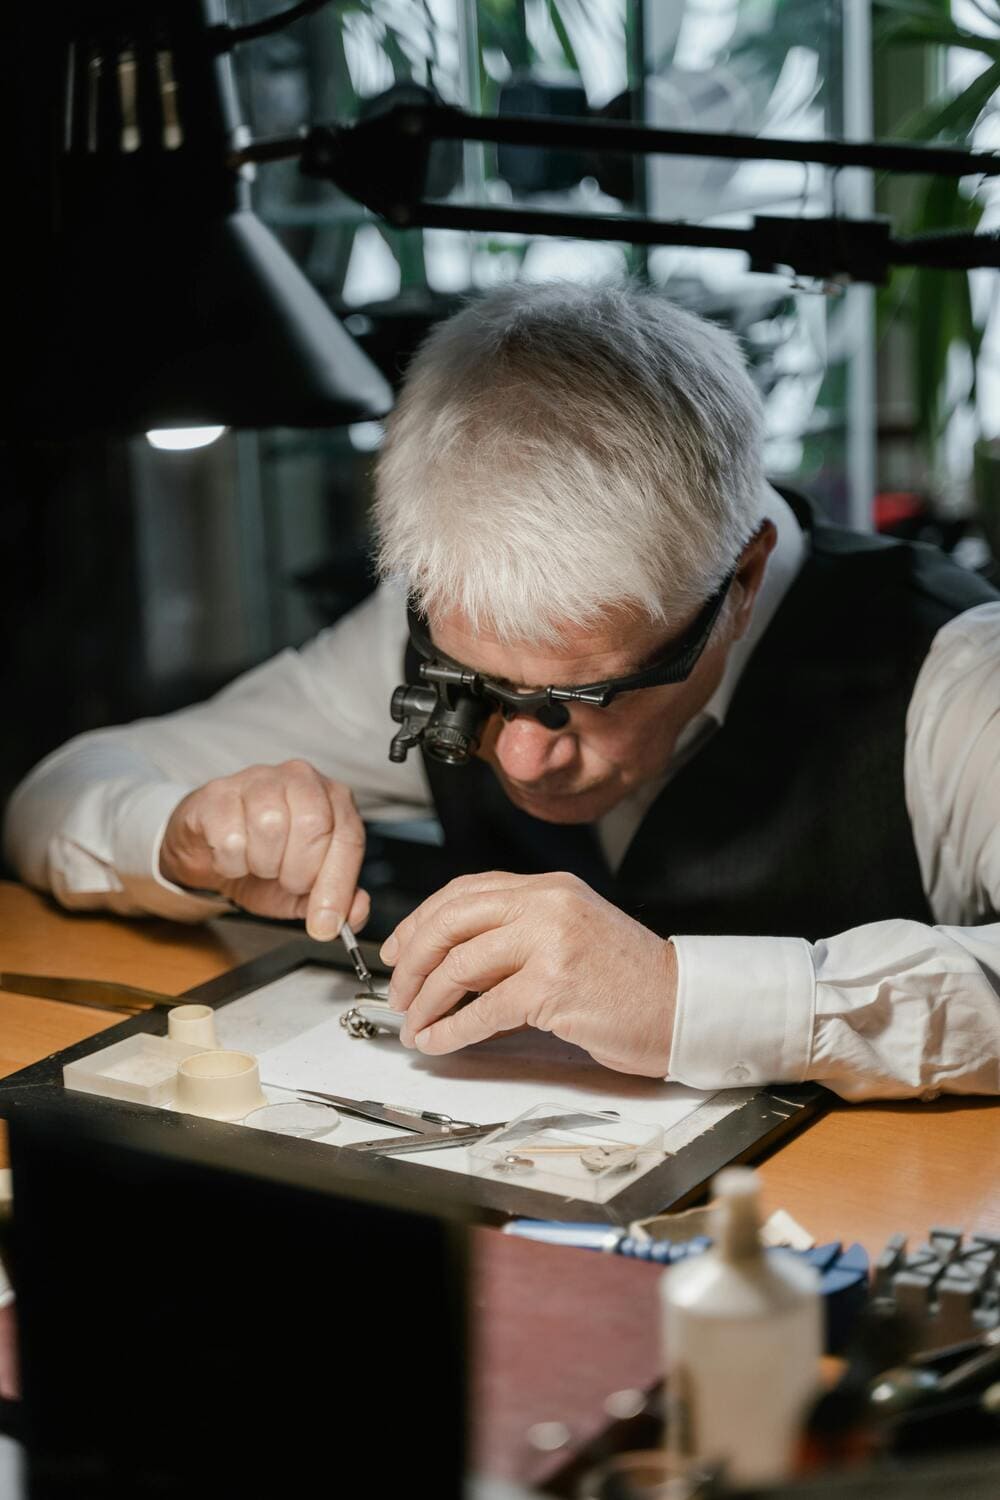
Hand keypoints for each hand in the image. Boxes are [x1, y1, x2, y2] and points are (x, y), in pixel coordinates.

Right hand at [160, 760, 367, 938]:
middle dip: (299, 871)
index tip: (325, 923)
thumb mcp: (305, 890)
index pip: (348, 837)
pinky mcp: (217, 793)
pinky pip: (230, 837)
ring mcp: (258, 780)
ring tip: (258, 864)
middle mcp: (300, 779)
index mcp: (333, 799)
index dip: (338, 885)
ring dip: (263, 864)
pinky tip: (232, 857)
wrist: (209, 852)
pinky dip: (230, 863)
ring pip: (271, 826)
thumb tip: (358, 911)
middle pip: (313, 825)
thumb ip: (337, 900)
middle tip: (285, 880)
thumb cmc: (264, 861)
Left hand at [379, 872, 675, 1075]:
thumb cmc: (628, 980)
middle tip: (399, 990)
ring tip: (414, 1023)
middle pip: (452, 920)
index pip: (465, 892)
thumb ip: (517, 937)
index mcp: (549, 887)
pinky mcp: (554, 985)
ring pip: (461, 965)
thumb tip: (452, 963)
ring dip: (427, 1000)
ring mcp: (551, 941)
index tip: (399, 949)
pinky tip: (439, 1042)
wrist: (682, 1005)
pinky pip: (484, 1008)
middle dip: (414, 958)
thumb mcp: (570, 935)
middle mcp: (547, 904)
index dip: (422, 921)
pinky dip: (452, 1029)